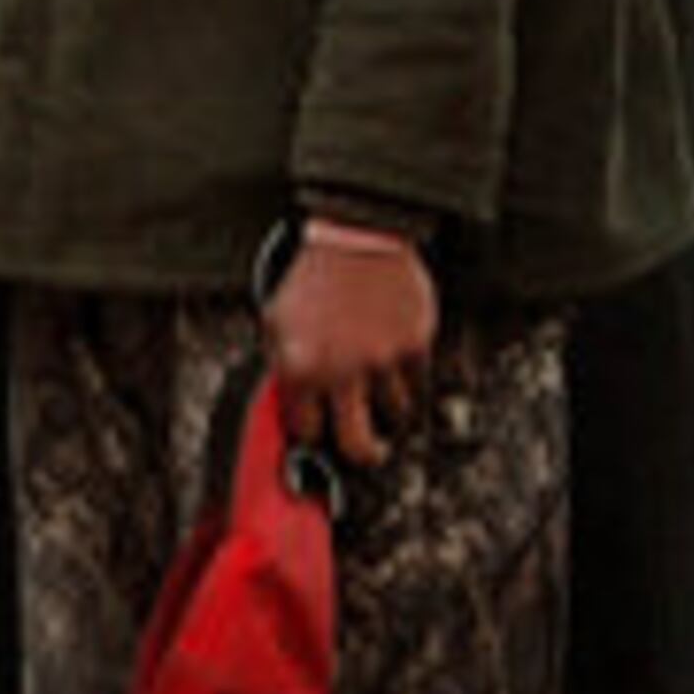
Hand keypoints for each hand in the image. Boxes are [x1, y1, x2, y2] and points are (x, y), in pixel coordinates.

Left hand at [261, 220, 436, 470]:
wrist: (354, 238)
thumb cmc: (310, 280)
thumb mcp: (276, 325)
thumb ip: (285, 370)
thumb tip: (296, 411)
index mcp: (299, 368)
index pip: (308, 430)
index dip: (314, 434)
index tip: (321, 432)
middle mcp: (342, 371)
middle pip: (359, 444)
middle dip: (364, 456)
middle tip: (368, 454)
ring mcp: (382, 359)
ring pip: (396, 413)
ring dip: (390, 411)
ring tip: (383, 399)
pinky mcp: (415, 344)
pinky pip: (418, 382)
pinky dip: (409, 381)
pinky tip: (398, 370)